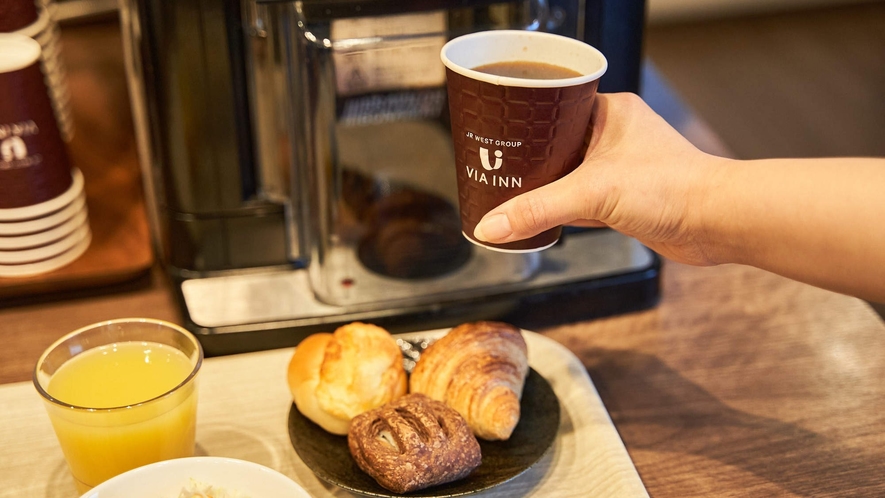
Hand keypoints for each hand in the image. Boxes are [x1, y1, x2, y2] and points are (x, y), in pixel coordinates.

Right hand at [473, 92, 721, 265]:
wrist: (717, 222)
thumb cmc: (673, 187)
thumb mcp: (592, 192)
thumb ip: (538, 209)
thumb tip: (493, 225)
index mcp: (608, 112)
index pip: (552, 109)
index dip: (523, 124)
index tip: (495, 135)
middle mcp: (613, 136)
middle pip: (555, 146)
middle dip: (528, 161)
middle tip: (494, 167)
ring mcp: (619, 168)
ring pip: (567, 176)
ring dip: (544, 188)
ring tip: (508, 193)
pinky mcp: (624, 199)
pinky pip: (581, 201)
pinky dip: (561, 210)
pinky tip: (540, 218)